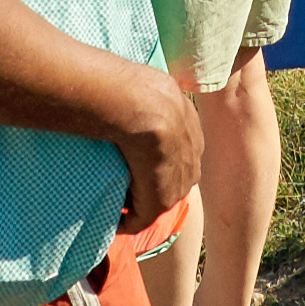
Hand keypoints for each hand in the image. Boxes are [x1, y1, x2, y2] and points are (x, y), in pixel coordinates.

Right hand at [102, 61, 202, 239]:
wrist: (143, 105)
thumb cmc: (139, 87)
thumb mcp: (152, 86)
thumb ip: (148, 94)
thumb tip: (129, 83)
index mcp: (191, 128)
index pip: (178, 149)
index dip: (155, 158)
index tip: (133, 159)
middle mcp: (192, 157)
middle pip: (173, 177)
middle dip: (150, 183)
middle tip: (123, 183)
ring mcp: (179, 181)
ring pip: (158, 198)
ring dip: (138, 203)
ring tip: (115, 202)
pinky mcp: (160, 200)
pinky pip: (142, 218)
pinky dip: (127, 222)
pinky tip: (112, 221)